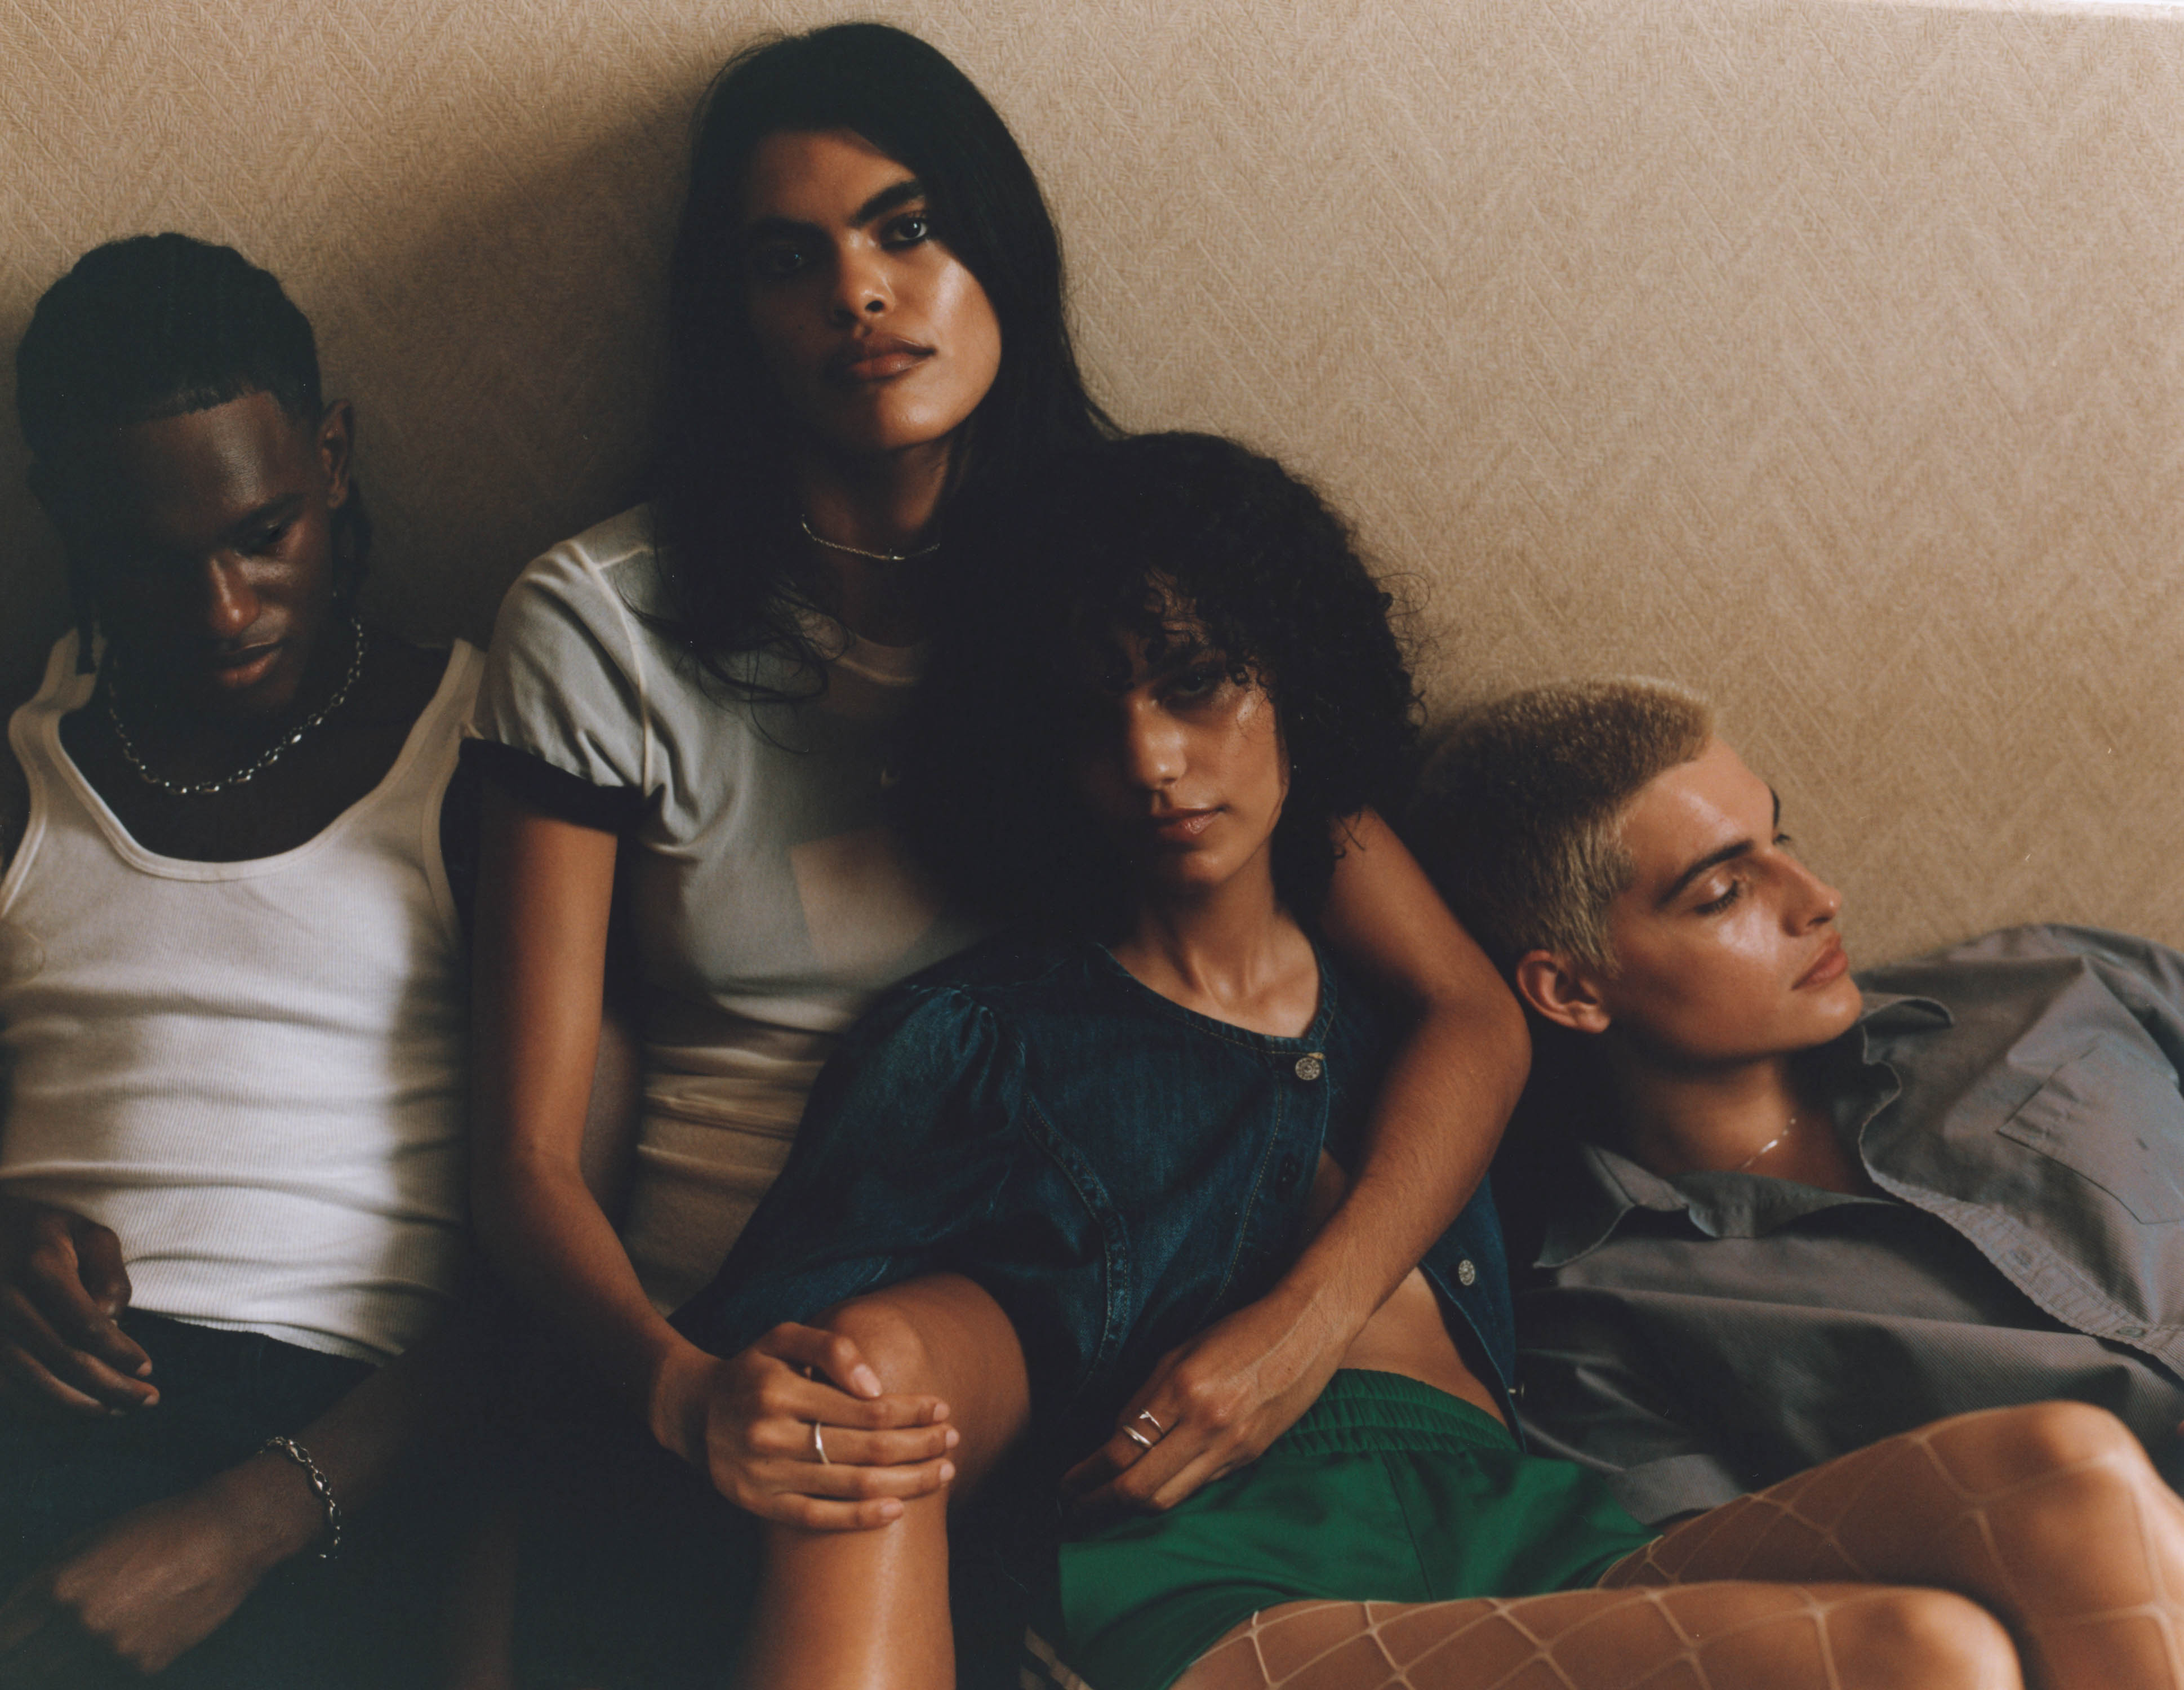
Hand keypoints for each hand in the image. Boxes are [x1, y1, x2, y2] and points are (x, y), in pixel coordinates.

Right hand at [0, 1197, 153, 1416]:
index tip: (147, 1369)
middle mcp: (6, 1298)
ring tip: (118, 1410)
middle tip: (147, 1400)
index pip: (85, 1322)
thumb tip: (112, 1321)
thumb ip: (110, 1273)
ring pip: (32, 1381)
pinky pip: (6, 1388)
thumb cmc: (47, 1234)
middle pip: (62, 1357)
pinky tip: (75, 1409)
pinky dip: (41, 1407)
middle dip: (109, 1386)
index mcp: (41, 1264)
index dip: (118, 1351)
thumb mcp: (89, 1235)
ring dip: (78, 1405)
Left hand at [0, 1461, 300, 1683]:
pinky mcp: (145, 1666)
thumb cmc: (160, 1527)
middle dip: (29, 1660)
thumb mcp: (91, 1539)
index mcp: (61, 1585)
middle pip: (27, 1667)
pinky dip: (108, 1663)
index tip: (14, 1643)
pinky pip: (108, 1675)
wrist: (229, 1535)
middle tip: (42, 1650)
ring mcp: (114, 1649)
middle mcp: (81, 1622)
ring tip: (95, 1635)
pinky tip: (130, 1634)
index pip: (5, 1635)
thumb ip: (46, 1577)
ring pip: (65, 1676)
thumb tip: (16, 1615)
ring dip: (66, 1664)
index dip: (6, 1641)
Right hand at [649, 1325, 958, 1530]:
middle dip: (920, 1446)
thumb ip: (831, 1348)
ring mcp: (764, 1475)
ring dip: (907, 1482)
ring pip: (851, 1485)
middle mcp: (771, 1435)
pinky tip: (897, 1510)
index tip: (943, 1408)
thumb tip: (875, 1386)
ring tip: (943, 1473)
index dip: (912, 1411)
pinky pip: (817, 1519)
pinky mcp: (758, 1504)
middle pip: (867, 1449)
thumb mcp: (783, 1338)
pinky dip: (860, 1518)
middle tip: (953, 1440)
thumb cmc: (754, 1370)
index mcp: (781, 1390)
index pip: (866, 1408)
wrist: (694, 1411)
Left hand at [1061, 1286, 1344, 1519]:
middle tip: (1073, 1511)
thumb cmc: (1239, 1332)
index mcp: (1183, 1389)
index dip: (1086, 1474)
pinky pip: (1199, 1485)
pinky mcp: (1250, 1458)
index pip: (1120, 1449)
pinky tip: (1151, 1491)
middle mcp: (1207, 1424)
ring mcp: (1232, 1446)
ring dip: (1131, 1510)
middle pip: (1140, 1487)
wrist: (1307, 1331)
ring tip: (1104, 1512)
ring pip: (1169, 1498)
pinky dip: (1170, 1492)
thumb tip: (1114, 1441)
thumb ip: (1146, 1397)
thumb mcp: (1180, 1352)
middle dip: (1099, 1505)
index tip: (1066, 1484)